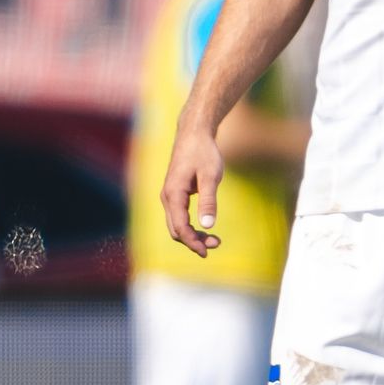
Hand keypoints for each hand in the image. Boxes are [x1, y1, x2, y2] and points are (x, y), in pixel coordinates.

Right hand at [160, 125, 226, 256]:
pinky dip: (190, 226)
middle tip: (216, 243)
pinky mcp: (175, 194)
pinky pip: (179, 217)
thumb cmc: (203, 152)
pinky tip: (206, 227)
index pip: (180, 227)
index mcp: (173, 194)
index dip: (193, 242)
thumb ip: (208, 201)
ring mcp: (169, 196)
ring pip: (176, 225)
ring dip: (193, 235)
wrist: (194, 133)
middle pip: (176, 230)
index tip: (208, 251)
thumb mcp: (211, 176)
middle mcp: (167, 197)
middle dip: (194, 241)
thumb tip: (208, 226)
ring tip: (214, 239)